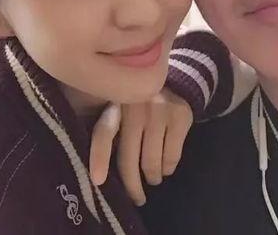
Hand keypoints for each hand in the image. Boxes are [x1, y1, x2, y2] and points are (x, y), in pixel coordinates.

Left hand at [89, 89, 192, 205]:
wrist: (174, 81)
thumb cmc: (137, 104)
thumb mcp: (118, 109)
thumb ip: (109, 131)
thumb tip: (98, 173)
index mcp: (114, 103)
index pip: (104, 131)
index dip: (100, 156)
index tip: (98, 181)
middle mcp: (135, 105)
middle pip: (129, 157)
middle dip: (132, 185)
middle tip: (137, 197)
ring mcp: (159, 110)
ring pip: (151, 161)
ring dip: (152, 176)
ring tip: (152, 177)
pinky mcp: (179, 115)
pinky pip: (171, 157)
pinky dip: (168, 168)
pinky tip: (166, 167)